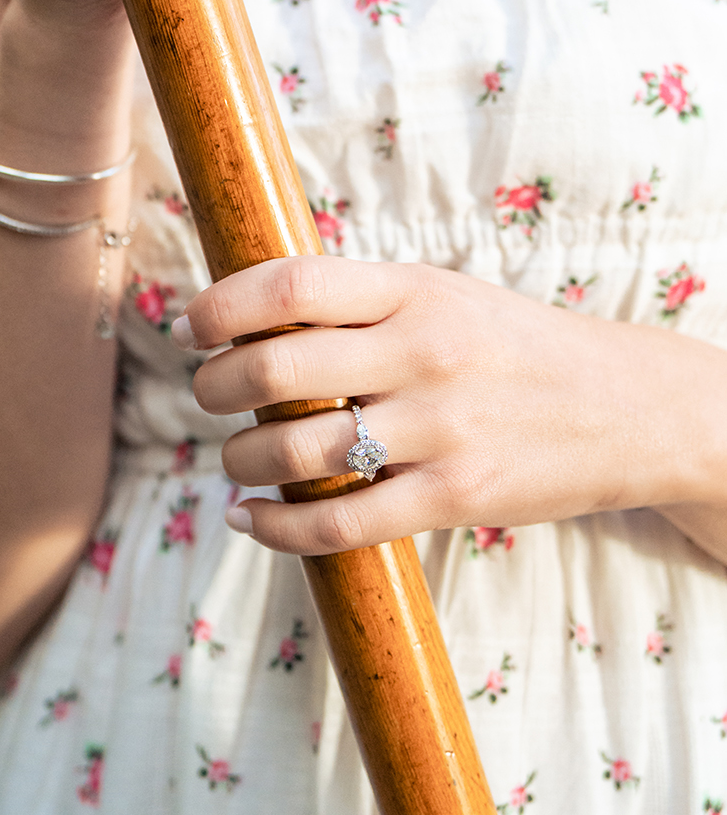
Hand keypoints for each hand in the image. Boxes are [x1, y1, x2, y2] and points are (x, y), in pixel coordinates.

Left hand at [172, 256, 708, 555]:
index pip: (291, 286)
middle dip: (214, 387)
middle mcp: (423, 352)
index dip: (220, 307)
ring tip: (235, 459)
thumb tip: (250, 313)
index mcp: (414, 289)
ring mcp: (439, 428)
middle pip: (274, 370)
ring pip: (294, 451)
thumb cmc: (513, 344)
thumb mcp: (444, 293)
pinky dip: (273, 528)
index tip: (190, 328)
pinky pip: (338, 523)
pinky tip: (249, 519)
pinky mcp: (454, 495)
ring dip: (239, 459)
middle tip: (207, 394)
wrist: (624, 406)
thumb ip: (361, 299)